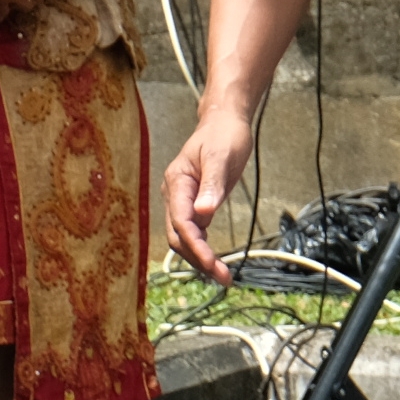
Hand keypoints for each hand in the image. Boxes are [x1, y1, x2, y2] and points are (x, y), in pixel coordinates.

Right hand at [163, 105, 261, 282]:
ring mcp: (182, 201)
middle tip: (224, 277)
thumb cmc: (223, 135)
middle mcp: (174, 195)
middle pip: (179, 236)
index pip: (181, 222)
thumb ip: (212, 184)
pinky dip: (203, 248)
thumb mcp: (221, 156)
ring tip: (223, 276)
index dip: (196, 245)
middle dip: (198, 258)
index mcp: (177, 182)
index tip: (213, 263)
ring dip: (200, 258)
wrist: (223, 122)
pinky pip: (193, 232)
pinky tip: (216, 262)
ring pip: (184, 237)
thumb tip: (203, 213)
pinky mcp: (192, 205)